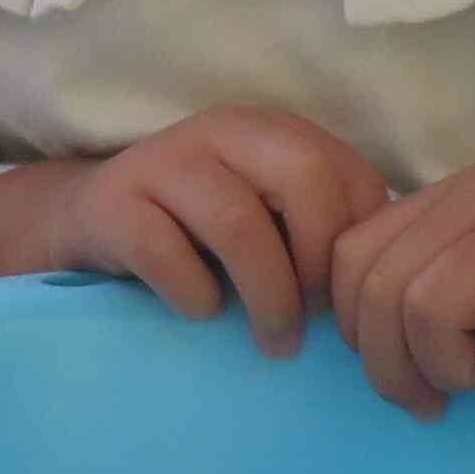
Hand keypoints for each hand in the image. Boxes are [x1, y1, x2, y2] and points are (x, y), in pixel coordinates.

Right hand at [0, 110, 390, 355]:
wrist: (86, 223)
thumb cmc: (197, 235)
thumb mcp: (267, 218)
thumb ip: (321, 231)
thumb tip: (388, 288)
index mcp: (275, 132)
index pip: (352, 179)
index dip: (359, 251)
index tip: (345, 306)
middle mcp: (223, 131)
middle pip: (304, 182)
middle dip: (319, 265)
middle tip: (313, 323)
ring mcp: (163, 161)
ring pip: (238, 223)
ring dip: (267, 297)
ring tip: (273, 342)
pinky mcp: (111, 203)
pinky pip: (167, 254)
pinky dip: (195, 297)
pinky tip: (201, 314)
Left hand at [328, 139, 474, 417]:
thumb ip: (456, 265)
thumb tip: (385, 345)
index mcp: (462, 191)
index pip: (353, 256)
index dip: (356, 328)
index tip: (400, 368)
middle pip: (380, 292)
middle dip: (393, 369)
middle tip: (437, 404)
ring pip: (429, 310)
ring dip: (454, 371)